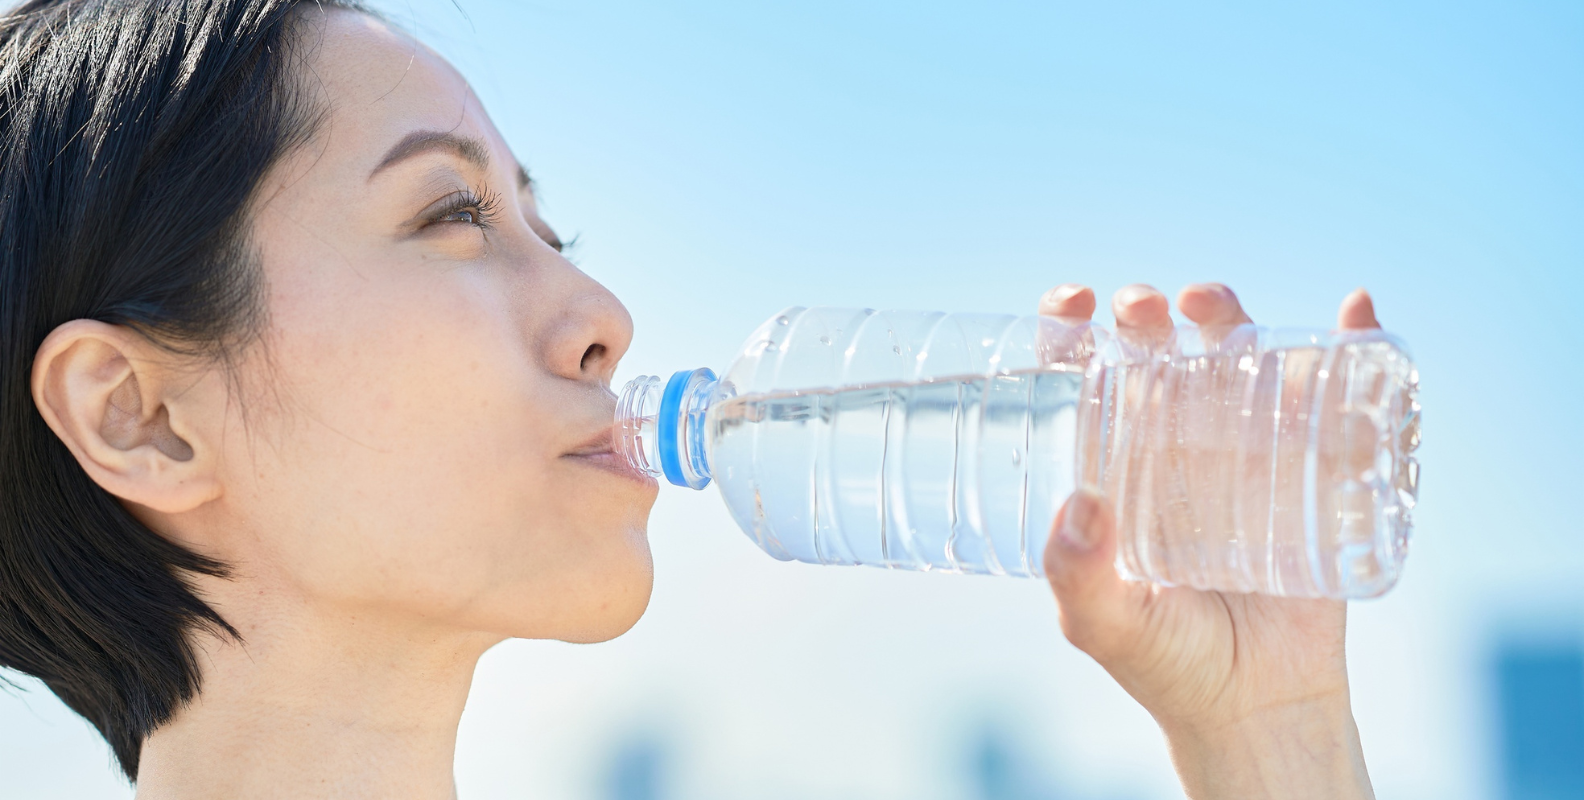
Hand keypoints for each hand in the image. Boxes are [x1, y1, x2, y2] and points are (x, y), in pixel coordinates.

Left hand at [1038, 283, 1378, 799]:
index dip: (1070, 328)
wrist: (1259, 705)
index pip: (1083, 377)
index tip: (1073, 305)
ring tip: (1213, 307)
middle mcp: (1174, 444)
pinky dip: (1353, 346)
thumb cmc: (1168, 663)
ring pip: (1238, 359)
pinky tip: (1354, 314)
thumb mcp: (1105, 625)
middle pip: (1158, 352)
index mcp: (1113, 465)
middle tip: (1144, 309)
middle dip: (1147, 313)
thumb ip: (1077, 577)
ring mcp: (1246, 451)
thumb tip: (1078, 506)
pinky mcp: (1316, 470)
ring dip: (1230, 314)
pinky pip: (1337, 400)